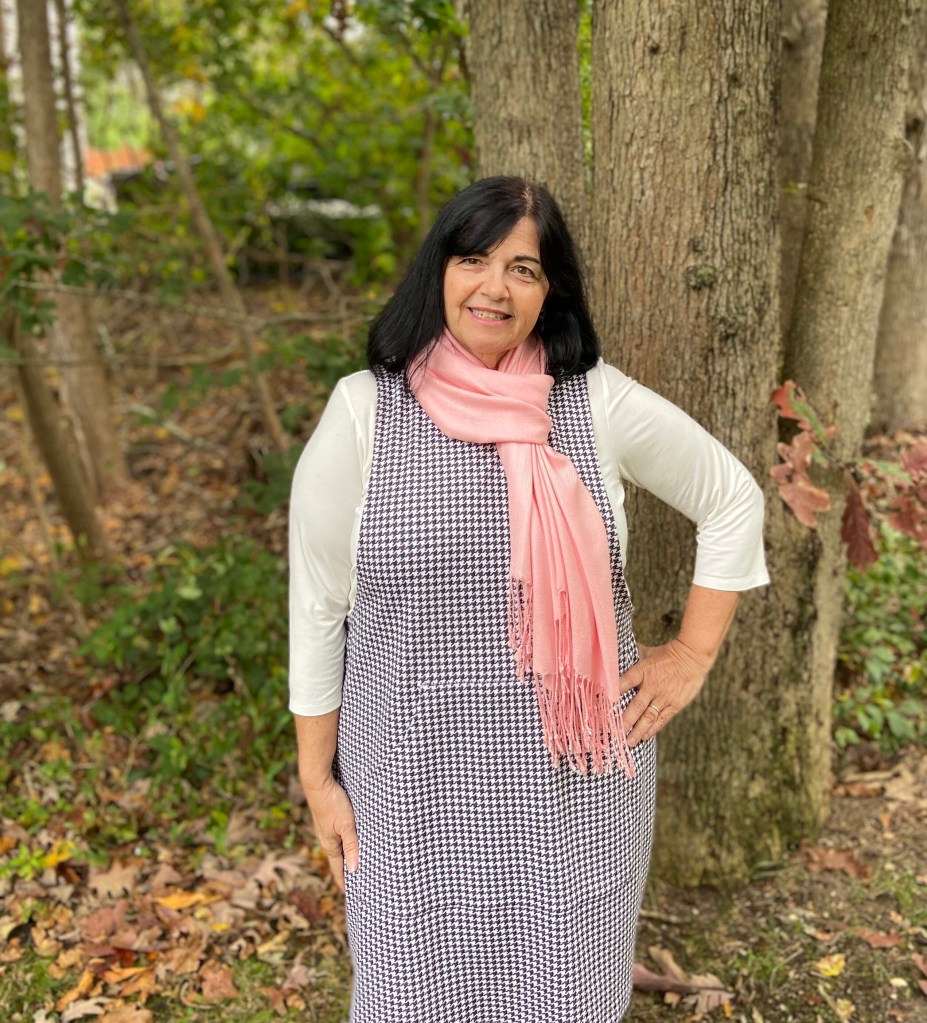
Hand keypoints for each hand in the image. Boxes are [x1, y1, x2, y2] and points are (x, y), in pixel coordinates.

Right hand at [304, 775, 357, 891]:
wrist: (317, 781)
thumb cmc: (333, 802)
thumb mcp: (346, 825)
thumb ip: (351, 846)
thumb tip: (353, 870)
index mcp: (329, 843)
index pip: (338, 868)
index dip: (344, 881)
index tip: (350, 894)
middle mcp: (326, 838)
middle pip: (338, 859)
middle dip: (346, 871)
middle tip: (356, 883)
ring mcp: (326, 828)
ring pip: (338, 847)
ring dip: (346, 856)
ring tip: (354, 864)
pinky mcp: (328, 818)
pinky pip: (337, 836)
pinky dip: (345, 843)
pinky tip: (350, 841)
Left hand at [617, 639, 714, 746]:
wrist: (693, 657)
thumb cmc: (667, 654)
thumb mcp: (647, 652)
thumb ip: (632, 657)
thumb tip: (616, 653)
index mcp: (642, 671)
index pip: (623, 684)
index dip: (611, 695)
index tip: (601, 706)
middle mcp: (651, 686)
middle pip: (634, 707)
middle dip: (623, 721)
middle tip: (613, 733)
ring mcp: (664, 697)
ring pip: (648, 717)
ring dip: (637, 730)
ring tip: (628, 742)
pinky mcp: (675, 704)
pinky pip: (662, 719)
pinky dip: (652, 729)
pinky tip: (644, 737)